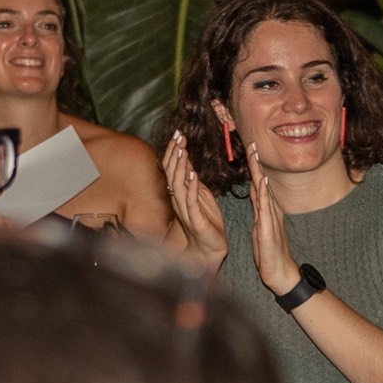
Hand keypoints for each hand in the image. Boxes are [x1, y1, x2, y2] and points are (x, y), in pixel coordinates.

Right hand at [162, 132, 228, 269]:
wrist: (209, 248)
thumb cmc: (206, 223)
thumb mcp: (201, 197)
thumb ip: (194, 181)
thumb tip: (188, 162)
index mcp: (180, 193)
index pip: (173, 169)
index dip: (175, 151)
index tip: (179, 134)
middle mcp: (178, 200)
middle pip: (172, 173)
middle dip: (175, 153)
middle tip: (178, 136)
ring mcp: (185, 210)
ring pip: (178, 185)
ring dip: (181, 167)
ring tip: (183, 150)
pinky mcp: (194, 220)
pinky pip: (190, 201)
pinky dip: (191, 187)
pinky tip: (193, 174)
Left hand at [245, 141, 298, 297]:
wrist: (281, 273)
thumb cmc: (270, 253)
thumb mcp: (261, 227)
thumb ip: (260, 209)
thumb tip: (256, 192)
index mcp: (266, 210)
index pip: (258, 184)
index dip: (254, 167)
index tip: (249, 149)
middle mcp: (270, 211)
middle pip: (262, 182)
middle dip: (256, 163)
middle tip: (252, 143)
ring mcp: (271, 219)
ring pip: (264, 190)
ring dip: (259, 172)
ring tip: (255, 155)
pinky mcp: (269, 229)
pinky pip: (266, 208)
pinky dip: (264, 193)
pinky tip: (263, 181)